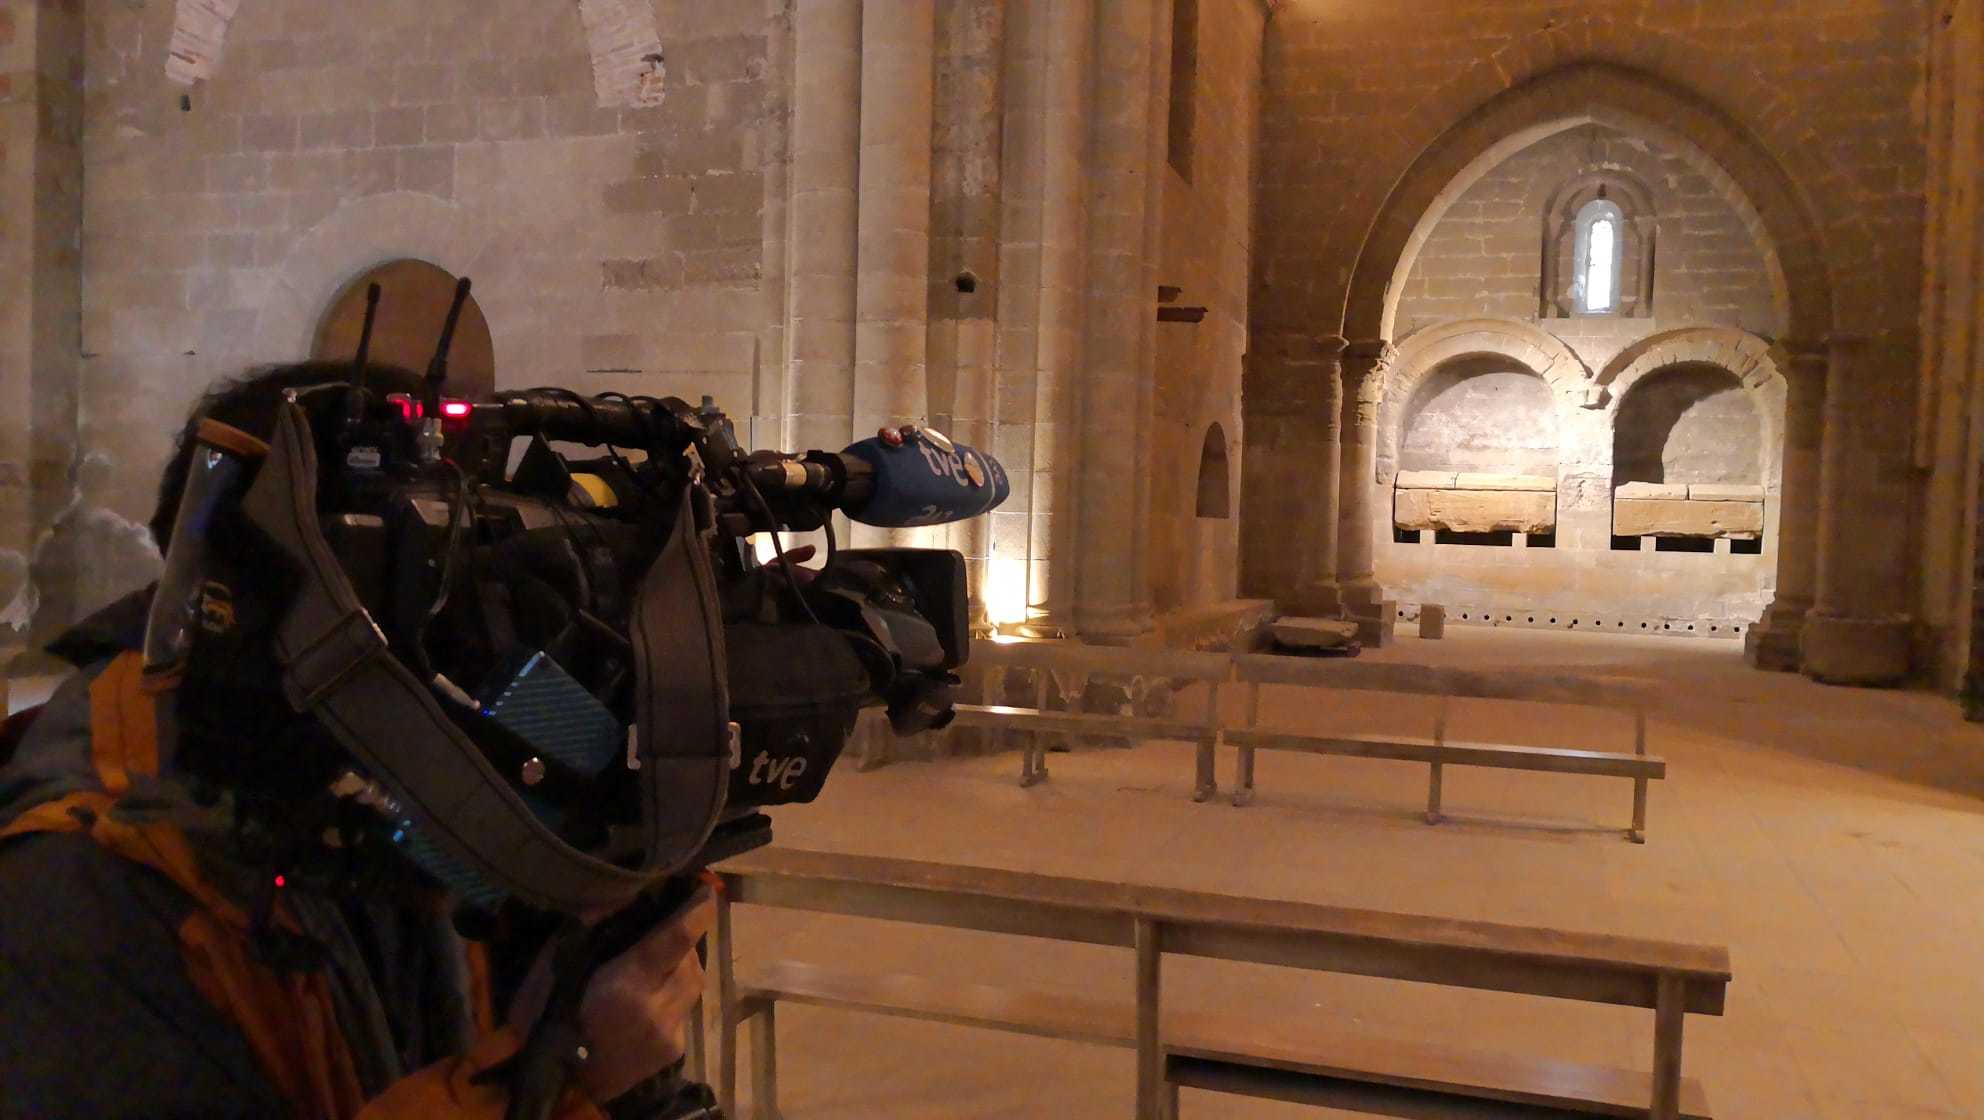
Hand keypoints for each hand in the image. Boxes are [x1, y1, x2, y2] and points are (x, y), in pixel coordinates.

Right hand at [509, 887, 717, 1102]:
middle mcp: (655, 1009)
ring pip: (694, 983)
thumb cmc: (554, 1022)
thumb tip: (616, 899)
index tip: (706, 891)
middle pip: (690, 959)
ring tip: (659, 960)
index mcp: (624, 987)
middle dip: (684, 939)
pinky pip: (685, 1007)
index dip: (696, 912)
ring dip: (683, 965)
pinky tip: (651, 996)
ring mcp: (669, 1033)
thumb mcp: (557, 972)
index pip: (675, 940)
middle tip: (667, 927)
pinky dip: (675, 993)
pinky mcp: (675, 1048)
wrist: (565, 1086)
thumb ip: (585, 933)